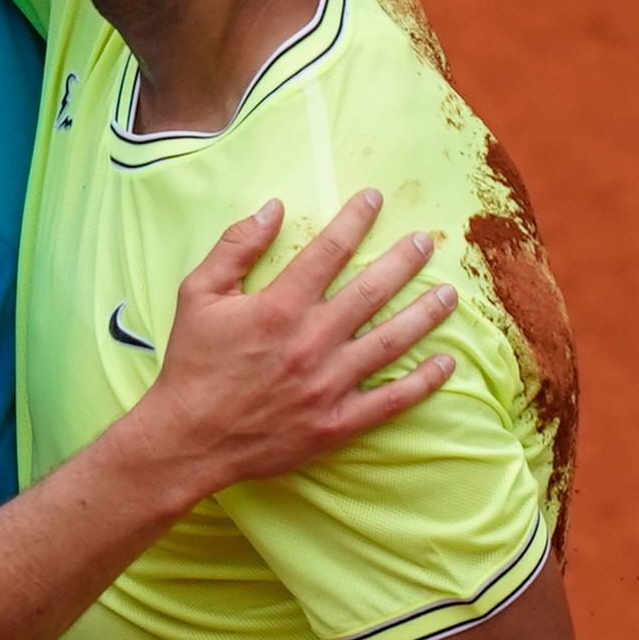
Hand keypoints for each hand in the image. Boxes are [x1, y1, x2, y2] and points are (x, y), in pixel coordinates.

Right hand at [129, 189, 457, 499]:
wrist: (188, 441)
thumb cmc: (191, 365)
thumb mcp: (197, 294)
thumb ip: (235, 247)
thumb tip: (272, 208)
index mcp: (280, 306)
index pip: (330, 250)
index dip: (356, 218)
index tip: (375, 198)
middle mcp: (312, 340)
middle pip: (372, 289)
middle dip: (405, 260)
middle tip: (427, 242)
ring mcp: (329, 384)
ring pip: (392, 340)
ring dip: (425, 314)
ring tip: (450, 295)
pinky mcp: (337, 422)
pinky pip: (391, 400)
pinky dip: (423, 382)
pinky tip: (446, 363)